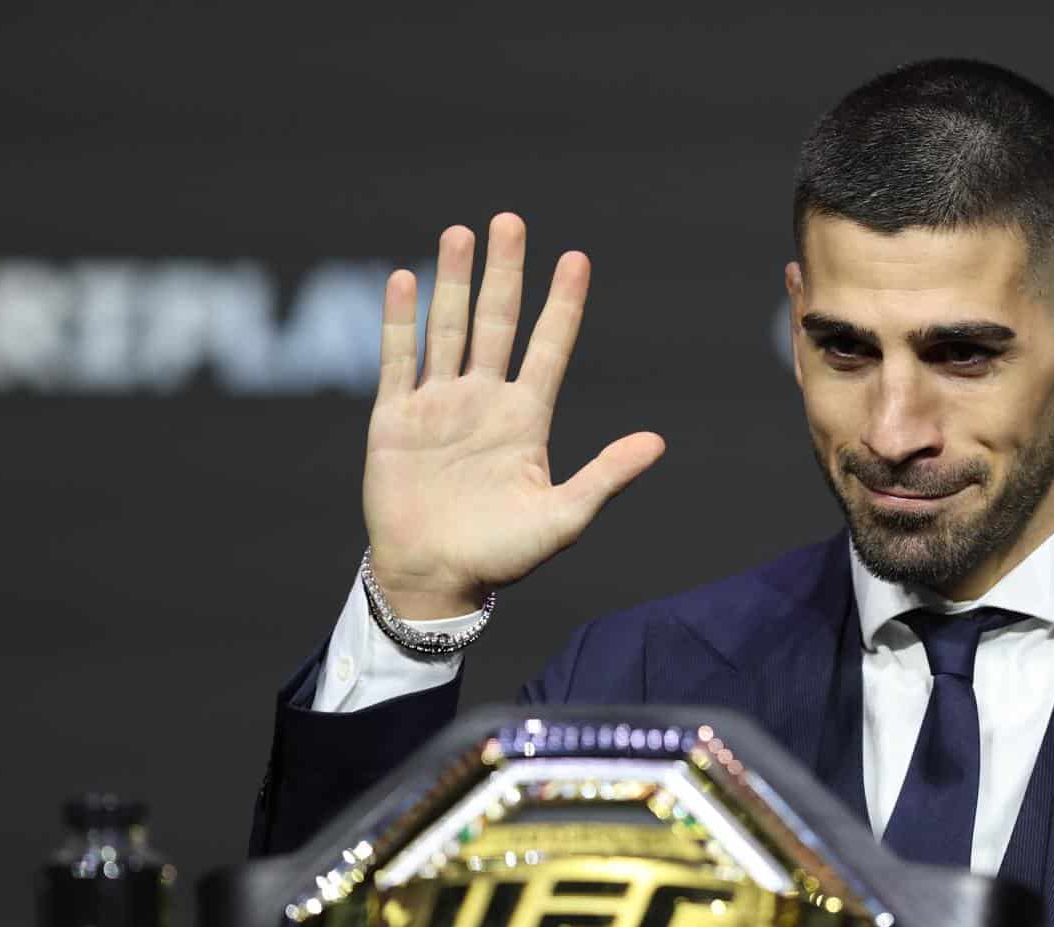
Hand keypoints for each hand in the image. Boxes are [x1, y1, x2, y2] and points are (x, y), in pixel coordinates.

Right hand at [362, 214, 664, 617]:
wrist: (434, 579)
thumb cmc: (502, 556)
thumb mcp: (563, 518)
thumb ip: (606, 477)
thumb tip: (658, 443)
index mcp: (526, 420)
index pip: (549, 349)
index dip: (562, 305)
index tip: (576, 259)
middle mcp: (484, 401)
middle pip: (497, 323)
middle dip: (504, 273)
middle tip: (510, 220)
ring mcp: (438, 405)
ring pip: (448, 329)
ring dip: (454, 281)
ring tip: (462, 233)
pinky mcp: (395, 419)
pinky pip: (398, 360)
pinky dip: (401, 321)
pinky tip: (406, 279)